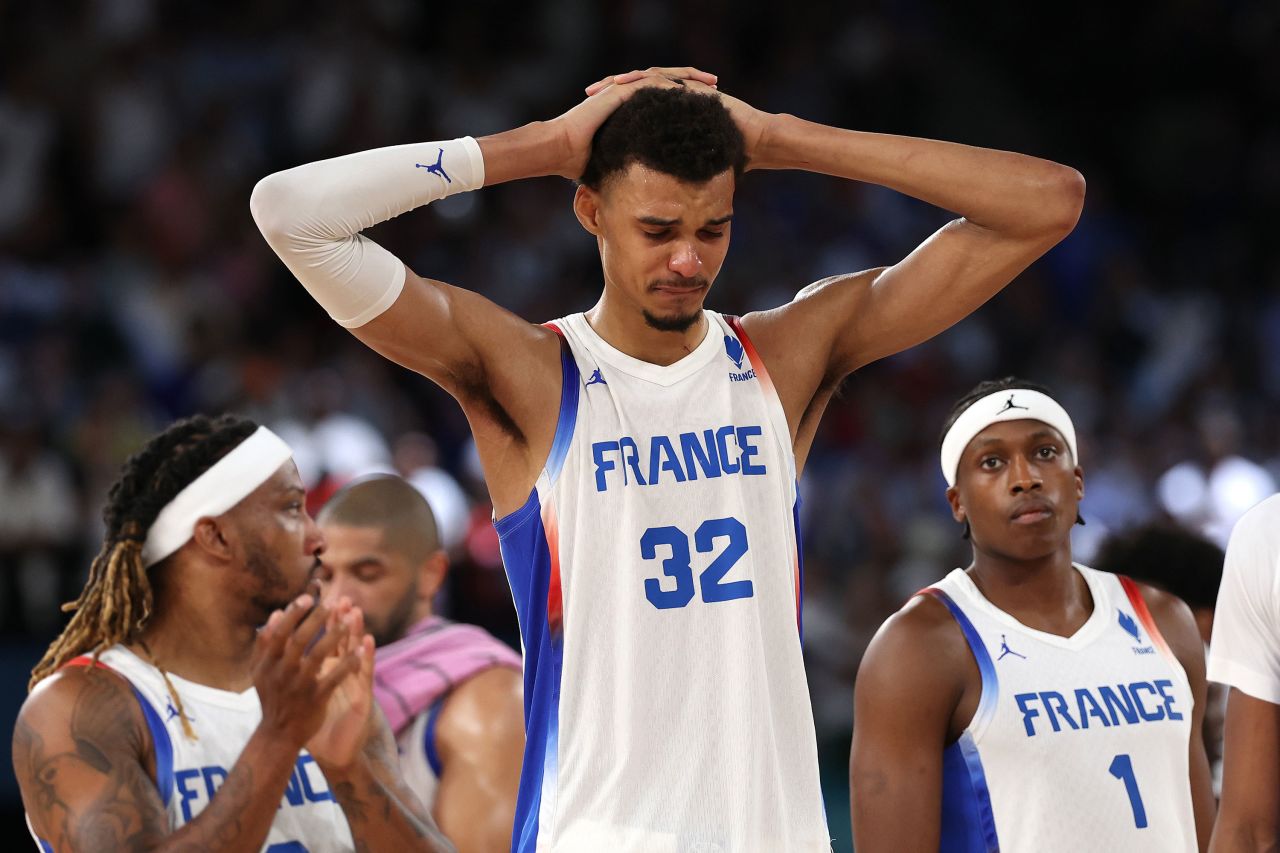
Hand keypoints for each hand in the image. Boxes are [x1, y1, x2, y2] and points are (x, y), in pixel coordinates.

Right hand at [252, 594, 358, 751]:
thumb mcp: (260, 671)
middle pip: (299, 641)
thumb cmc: (272, 696)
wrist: (278, 734)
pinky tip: (361, 651)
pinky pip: (335, 677)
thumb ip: (265, 644)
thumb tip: (276, 614)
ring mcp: (299, 686)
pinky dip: (349, 663)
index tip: (307, 597)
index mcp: (267, 663)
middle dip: (316, 620)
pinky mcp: (316, 698)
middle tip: (333, 603)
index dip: (293, 614)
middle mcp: (281, 673)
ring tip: (349, 620)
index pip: (279, 633)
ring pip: (318, 656)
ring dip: (335, 636)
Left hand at [306, 601, 375, 768]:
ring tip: (356, 612)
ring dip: (356, 632)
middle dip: (340, 619)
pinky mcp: (362, 697)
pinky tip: (368, 643)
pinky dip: (366, 657)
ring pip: (356, 652)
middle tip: (342, 598)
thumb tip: (277, 654)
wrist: (333, 753)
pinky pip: (365, 674)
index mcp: (327, 671)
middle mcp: (341, 673)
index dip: (324, 621)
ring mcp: (353, 684)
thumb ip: (294, 674)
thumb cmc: (316, 723)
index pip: (326, 640)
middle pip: (342, 640)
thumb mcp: (304, 695)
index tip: (318, 600)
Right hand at [551, 66, 717, 179]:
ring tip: (710, 82)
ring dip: (687, 79)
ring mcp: (622, 90)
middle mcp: (627, 94)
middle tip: (716, 86)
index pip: (663, 97)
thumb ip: (631, 168)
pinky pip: (649, 83)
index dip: (686, 99)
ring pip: (662, 77)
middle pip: (667, 82)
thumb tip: (644, 193)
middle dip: (693, 83)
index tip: (707, 105)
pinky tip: (687, 88)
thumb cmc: (580, 162)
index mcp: (629, 108)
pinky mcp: (618, 92)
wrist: (559, 149)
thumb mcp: (615, 163)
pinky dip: (669, 84)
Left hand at [583, 68, 772, 171]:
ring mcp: (685, 90)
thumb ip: (669, 177)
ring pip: (647, 78)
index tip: (589, 120)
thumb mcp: (688, 170)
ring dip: (625, 81)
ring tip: (605, 87)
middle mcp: (673, 99)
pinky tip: (633, 83)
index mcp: (667, 116)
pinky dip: (649, 80)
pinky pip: (668, 78)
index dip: (610, 112)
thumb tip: (648, 202)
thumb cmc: (727, 161)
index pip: (633, 108)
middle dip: (610, 92)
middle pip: (635, 89)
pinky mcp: (695, 87)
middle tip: (588, 95)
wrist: (756, 144)